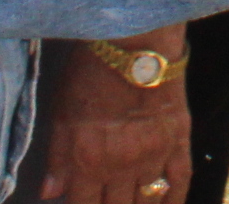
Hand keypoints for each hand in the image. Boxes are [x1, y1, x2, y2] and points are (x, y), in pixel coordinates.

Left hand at [37, 32, 193, 203]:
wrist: (135, 41)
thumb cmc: (91, 72)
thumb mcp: (61, 112)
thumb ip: (56, 156)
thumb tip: (49, 192)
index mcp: (89, 160)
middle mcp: (121, 166)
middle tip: (108, 202)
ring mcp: (153, 155)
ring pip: (146, 201)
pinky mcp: (178, 140)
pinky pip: (179, 182)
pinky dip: (174, 200)